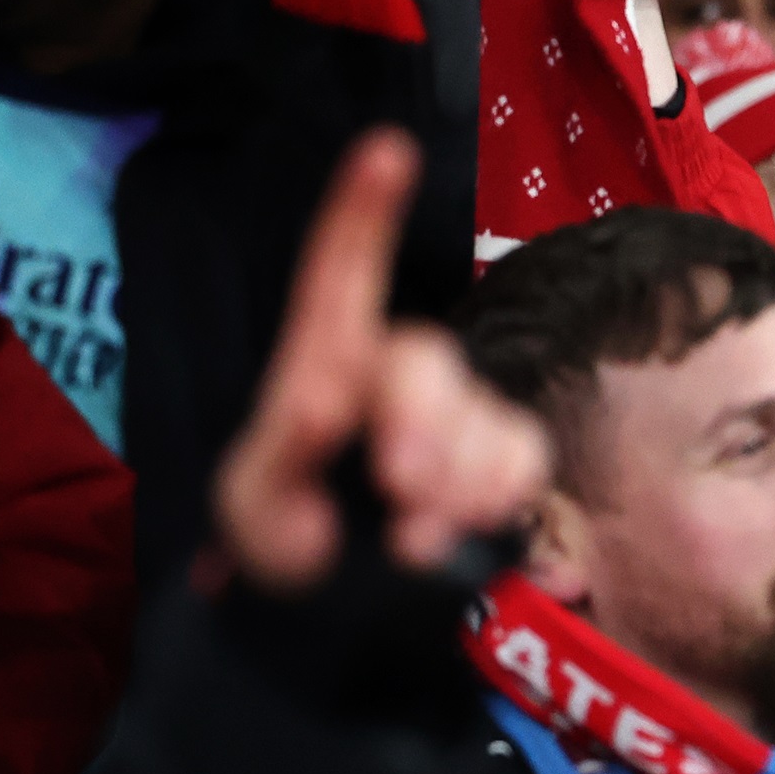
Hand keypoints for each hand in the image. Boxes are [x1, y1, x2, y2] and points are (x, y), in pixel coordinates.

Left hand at [212, 131, 549, 590]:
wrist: (336, 624)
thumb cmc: (282, 546)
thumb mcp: (252, 501)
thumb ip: (284, 443)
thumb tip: (330, 392)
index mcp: (325, 367)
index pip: (342, 281)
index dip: (363, 214)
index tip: (387, 150)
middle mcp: (398, 378)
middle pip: (427, 360)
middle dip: (422, 420)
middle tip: (399, 485)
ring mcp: (458, 418)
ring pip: (486, 416)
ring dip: (456, 476)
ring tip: (412, 534)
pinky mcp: (501, 464)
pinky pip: (522, 458)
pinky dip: (492, 498)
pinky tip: (446, 535)